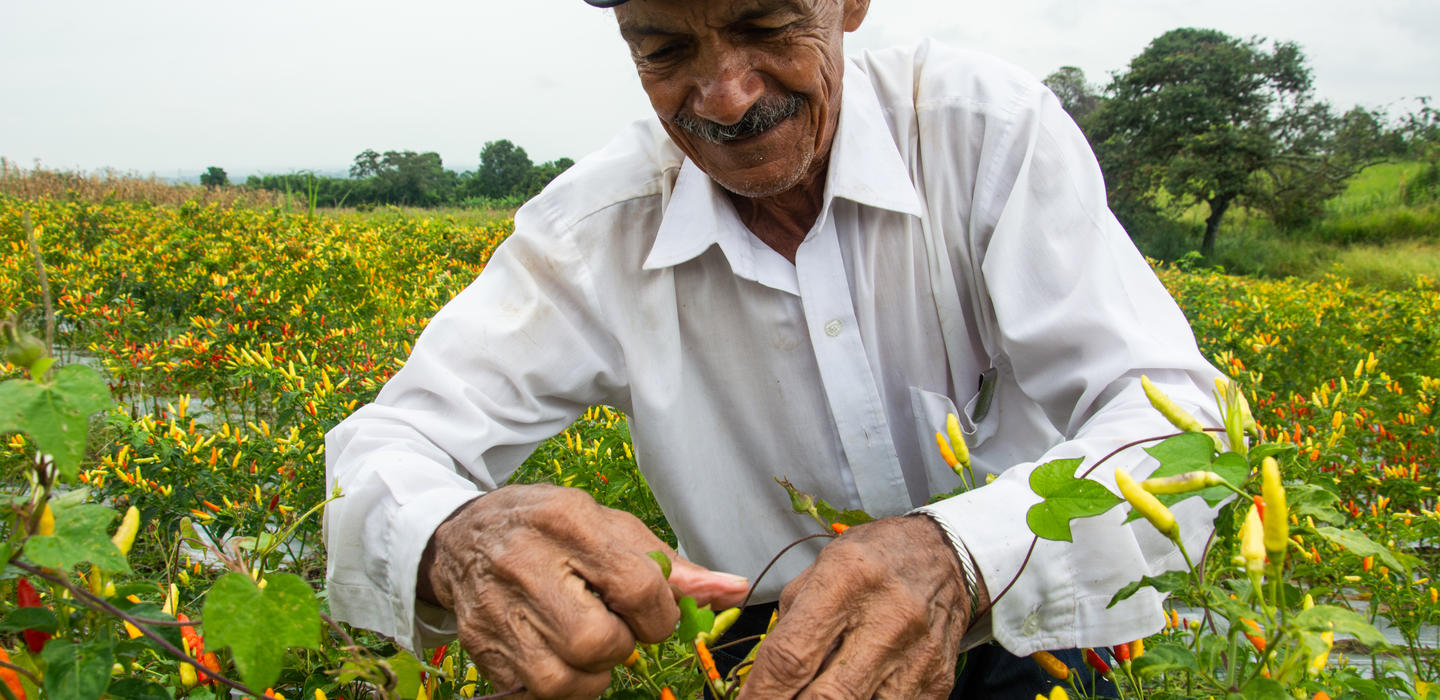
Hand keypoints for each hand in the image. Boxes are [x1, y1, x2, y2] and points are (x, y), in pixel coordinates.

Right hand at [418, 483, 748, 698]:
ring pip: (565, 679)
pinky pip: (535, 694)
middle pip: (598, 641)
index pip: (638, 586)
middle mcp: (525, 564)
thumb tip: (735, 590)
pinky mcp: (480, 647)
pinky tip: (560, 653)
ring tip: (587, 643)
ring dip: (591, 672)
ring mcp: (496, 610)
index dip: (660, 613)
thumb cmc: (552, 529)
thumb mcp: (609, 528)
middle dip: (621, 645)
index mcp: (568, 522)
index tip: (653, 612)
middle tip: (614, 627)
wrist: (464, 536)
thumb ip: (671, 565)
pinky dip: (561, 683)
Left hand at [737, 515, 983, 699]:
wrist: (945, 557)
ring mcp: (917, 657)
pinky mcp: (936, 683)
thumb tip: (762, 679)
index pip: (791, 656)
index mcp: (847, 580)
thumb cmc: (875, 561)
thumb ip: (791, 622)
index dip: (761, 694)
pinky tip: (848, 698)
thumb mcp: (822, 569)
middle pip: (828, 698)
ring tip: (808, 699)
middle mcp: (887, 619)